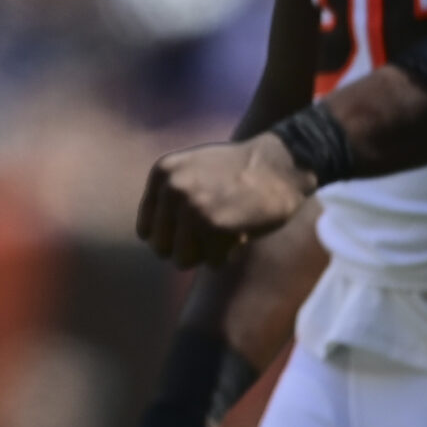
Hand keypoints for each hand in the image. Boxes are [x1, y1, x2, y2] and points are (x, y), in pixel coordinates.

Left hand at [136, 132, 313, 268]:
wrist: (280, 164)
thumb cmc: (239, 171)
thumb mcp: (192, 170)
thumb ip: (171, 196)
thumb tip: (153, 242)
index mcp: (162, 174)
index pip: (146, 230)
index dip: (169, 239)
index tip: (189, 237)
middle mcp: (171, 189)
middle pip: (162, 249)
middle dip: (186, 250)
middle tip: (210, 240)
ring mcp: (192, 208)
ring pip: (183, 259)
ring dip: (207, 255)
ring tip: (224, 237)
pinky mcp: (215, 226)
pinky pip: (212, 262)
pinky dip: (228, 256)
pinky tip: (240, 236)